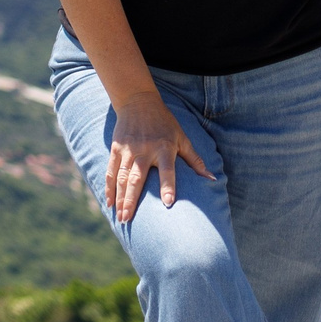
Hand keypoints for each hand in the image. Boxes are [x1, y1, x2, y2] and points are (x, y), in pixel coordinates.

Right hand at [107, 91, 211, 223]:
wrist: (138, 102)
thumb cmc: (164, 122)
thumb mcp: (182, 138)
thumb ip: (195, 159)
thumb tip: (211, 178)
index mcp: (164, 148)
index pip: (167, 170)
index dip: (168, 186)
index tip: (168, 203)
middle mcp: (144, 151)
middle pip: (136, 179)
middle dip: (132, 200)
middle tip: (129, 219)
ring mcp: (128, 150)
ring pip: (121, 178)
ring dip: (120, 198)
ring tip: (120, 217)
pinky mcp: (116, 149)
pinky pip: (110, 171)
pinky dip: (109, 187)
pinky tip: (109, 203)